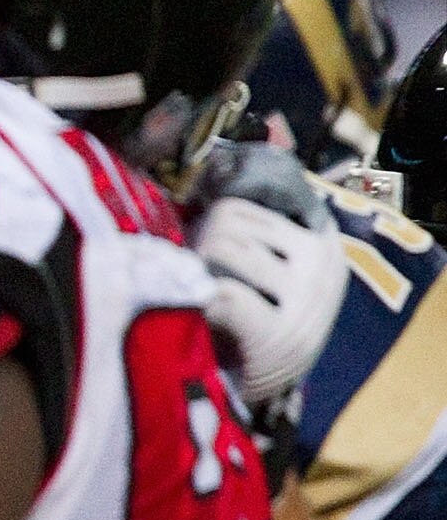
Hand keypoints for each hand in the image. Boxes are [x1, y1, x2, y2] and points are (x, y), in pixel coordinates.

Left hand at [191, 143, 346, 447]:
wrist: (248, 398)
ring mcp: (306, 300)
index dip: (222, 200)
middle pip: (231, 215)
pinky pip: (221, 292)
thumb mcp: (257, 252)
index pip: (266, 185)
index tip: (205, 219)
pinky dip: (199, 303)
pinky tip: (205, 323)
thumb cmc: (240, 317)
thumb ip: (261, 191)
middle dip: (200, 240)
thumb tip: (275, 120)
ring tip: (203, 302)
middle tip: (201, 278)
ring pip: (222, 245)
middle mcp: (323, 262)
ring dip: (196, 270)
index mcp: (321, 235)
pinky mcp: (279, 336)